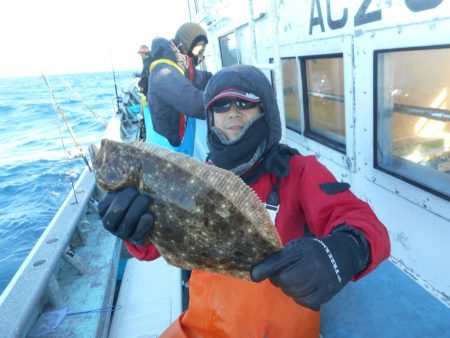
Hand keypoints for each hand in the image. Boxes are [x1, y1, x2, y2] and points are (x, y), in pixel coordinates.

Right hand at [98, 187, 154, 245]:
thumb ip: (122, 185)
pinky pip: (137, 234)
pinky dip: (144, 224)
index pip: (106, 204)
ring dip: (137, 210)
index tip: (133, 188)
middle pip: (116, 213)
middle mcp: (109, 223)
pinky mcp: (134, 240)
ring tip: (146, 200)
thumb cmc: (132, 201)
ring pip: (126, 223)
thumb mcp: (123, 193)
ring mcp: (121, 233)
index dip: (120, 195)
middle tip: (140, 194)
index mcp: (104, 210)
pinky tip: (149, 216)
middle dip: (129, 201)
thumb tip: (132, 167)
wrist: (143, 221)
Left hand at [251, 228, 368, 309]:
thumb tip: (261, 269)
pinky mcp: (327, 293)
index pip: (279, 261)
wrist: (344, 253)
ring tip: (294, 280)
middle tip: (280, 276)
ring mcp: (321, 280)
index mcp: (303, 250)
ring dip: (288, 288)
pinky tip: (302, 289)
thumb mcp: (299, 245)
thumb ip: (282, 256)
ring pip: (294, 292)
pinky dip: (299, 297)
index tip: (254, 275)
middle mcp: (313, 264)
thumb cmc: (314, 250)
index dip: (264, 269)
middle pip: (284, 280)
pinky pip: (305, 301)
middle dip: (278, 280)